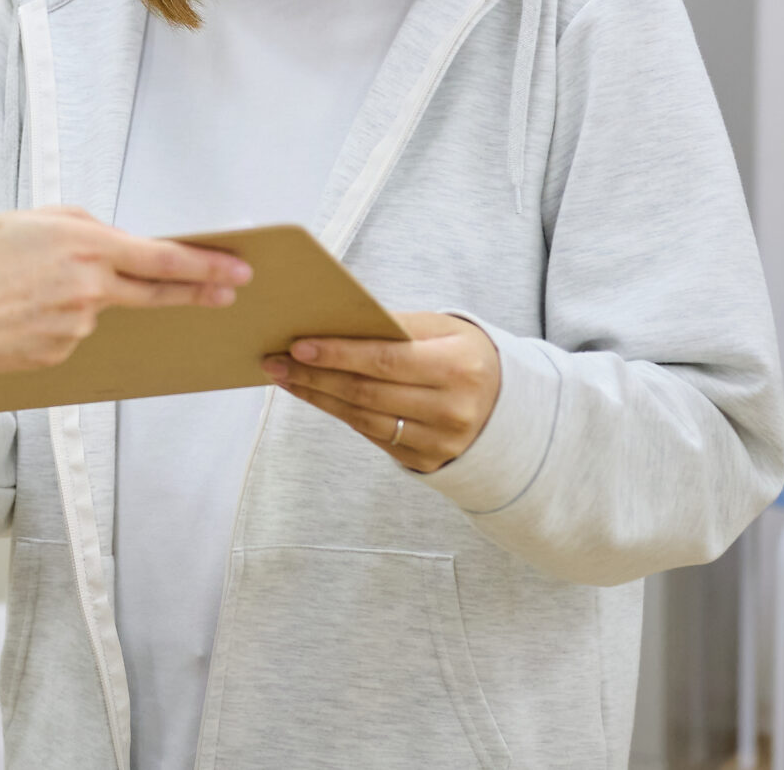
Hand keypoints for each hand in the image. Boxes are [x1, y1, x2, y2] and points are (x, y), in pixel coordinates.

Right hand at [0, 210, 251, 423]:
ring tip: (19, 289)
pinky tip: (15, 315)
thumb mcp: (21, 220)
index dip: (206, 264)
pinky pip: (67, 332)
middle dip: (199, 290)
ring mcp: (77, 327)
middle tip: (228, 290)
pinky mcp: (60, 355)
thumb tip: (106, 239)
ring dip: (76, 298)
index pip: (163, 258)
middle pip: (157, 292)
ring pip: (95, 308)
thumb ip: (73, 225)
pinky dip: (51, 321)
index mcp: (84, 246)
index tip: (238, 266)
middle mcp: (90, 288)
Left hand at [265, 311, 501, 473]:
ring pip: (363, 417)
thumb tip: (337, 322)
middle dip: (315, 375)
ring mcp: (439, 441)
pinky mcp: (426, 461)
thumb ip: (397, 325)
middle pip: (367, 392)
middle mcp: (452, 409)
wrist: (509, 409)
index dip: (339, 354)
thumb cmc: (467, 356)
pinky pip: (371, 434)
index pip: (386, 360)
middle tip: (274, 360)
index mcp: (459, 367)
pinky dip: (337, 412)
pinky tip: (314, 395)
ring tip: (284, 376)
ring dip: (317, 396)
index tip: (298, 345)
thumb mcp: (446, 328)